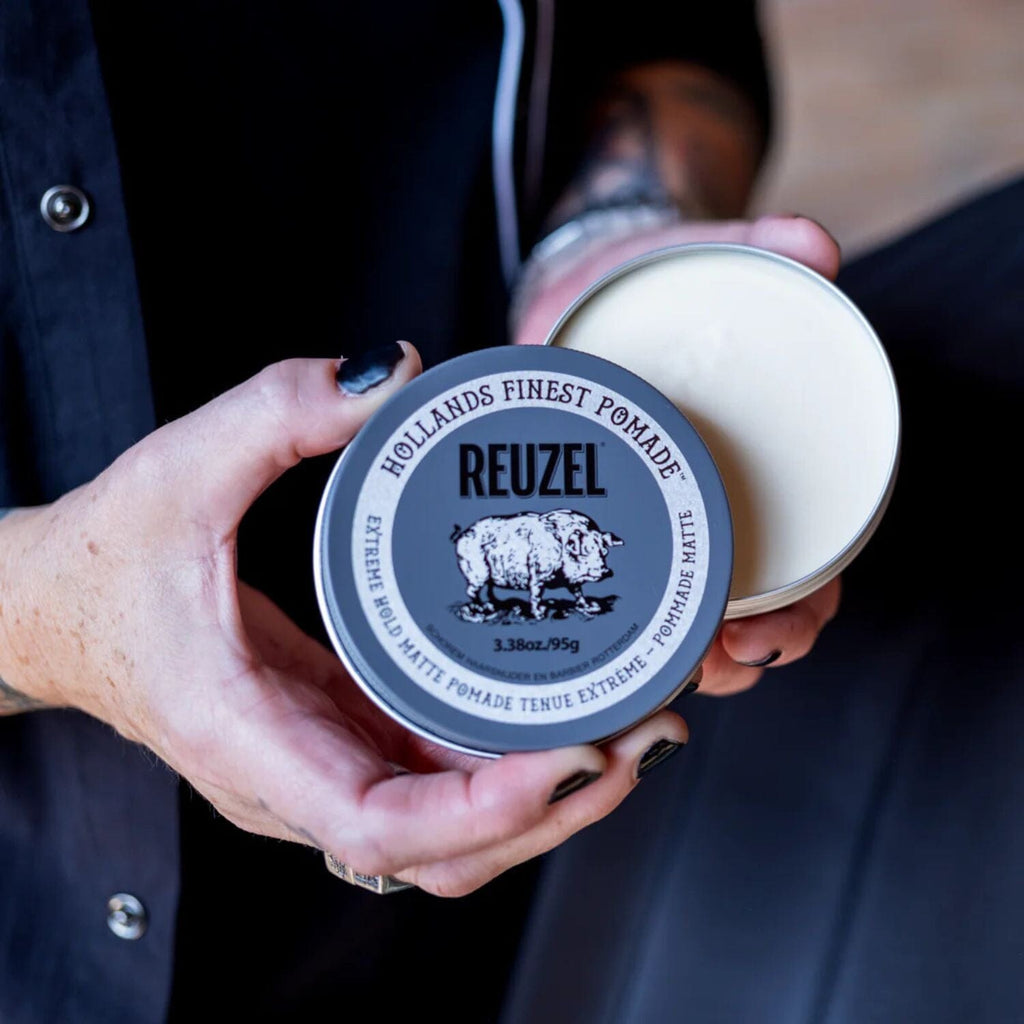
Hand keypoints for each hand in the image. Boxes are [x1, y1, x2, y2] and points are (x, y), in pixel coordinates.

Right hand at [0, 344, 688, 896]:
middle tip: (650, 729)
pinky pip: (445, 782)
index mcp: (249, 740)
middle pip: (452, 848)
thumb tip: (399, 372)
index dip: (489, 807)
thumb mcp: (182, 470)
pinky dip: (516, 766)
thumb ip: (281, 410)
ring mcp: (328, 768)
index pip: (382, 825)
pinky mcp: (347, 743)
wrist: (63, 609)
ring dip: (554, 796)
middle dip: (560, 806)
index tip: (576, 753)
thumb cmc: (111, 562)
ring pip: (459, 831)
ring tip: (638, 723)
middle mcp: (298, 779)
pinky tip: (572, 711)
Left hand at [514, 214, 842, 693]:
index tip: (766, 636)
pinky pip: (628, 591)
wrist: (584, 286)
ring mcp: (659, 516)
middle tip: (714, 661)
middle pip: (748, 611)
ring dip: (687, 657)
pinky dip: (632, 627)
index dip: (799, 614)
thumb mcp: (697, 260)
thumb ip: (753, 248)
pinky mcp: (605, 514)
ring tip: (665, 666)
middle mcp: (714, 505)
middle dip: (740, 654)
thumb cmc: (646, 281)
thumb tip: (819, 246)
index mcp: (754, 468)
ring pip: (690, 618)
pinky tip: (613, 645)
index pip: (804, 566)